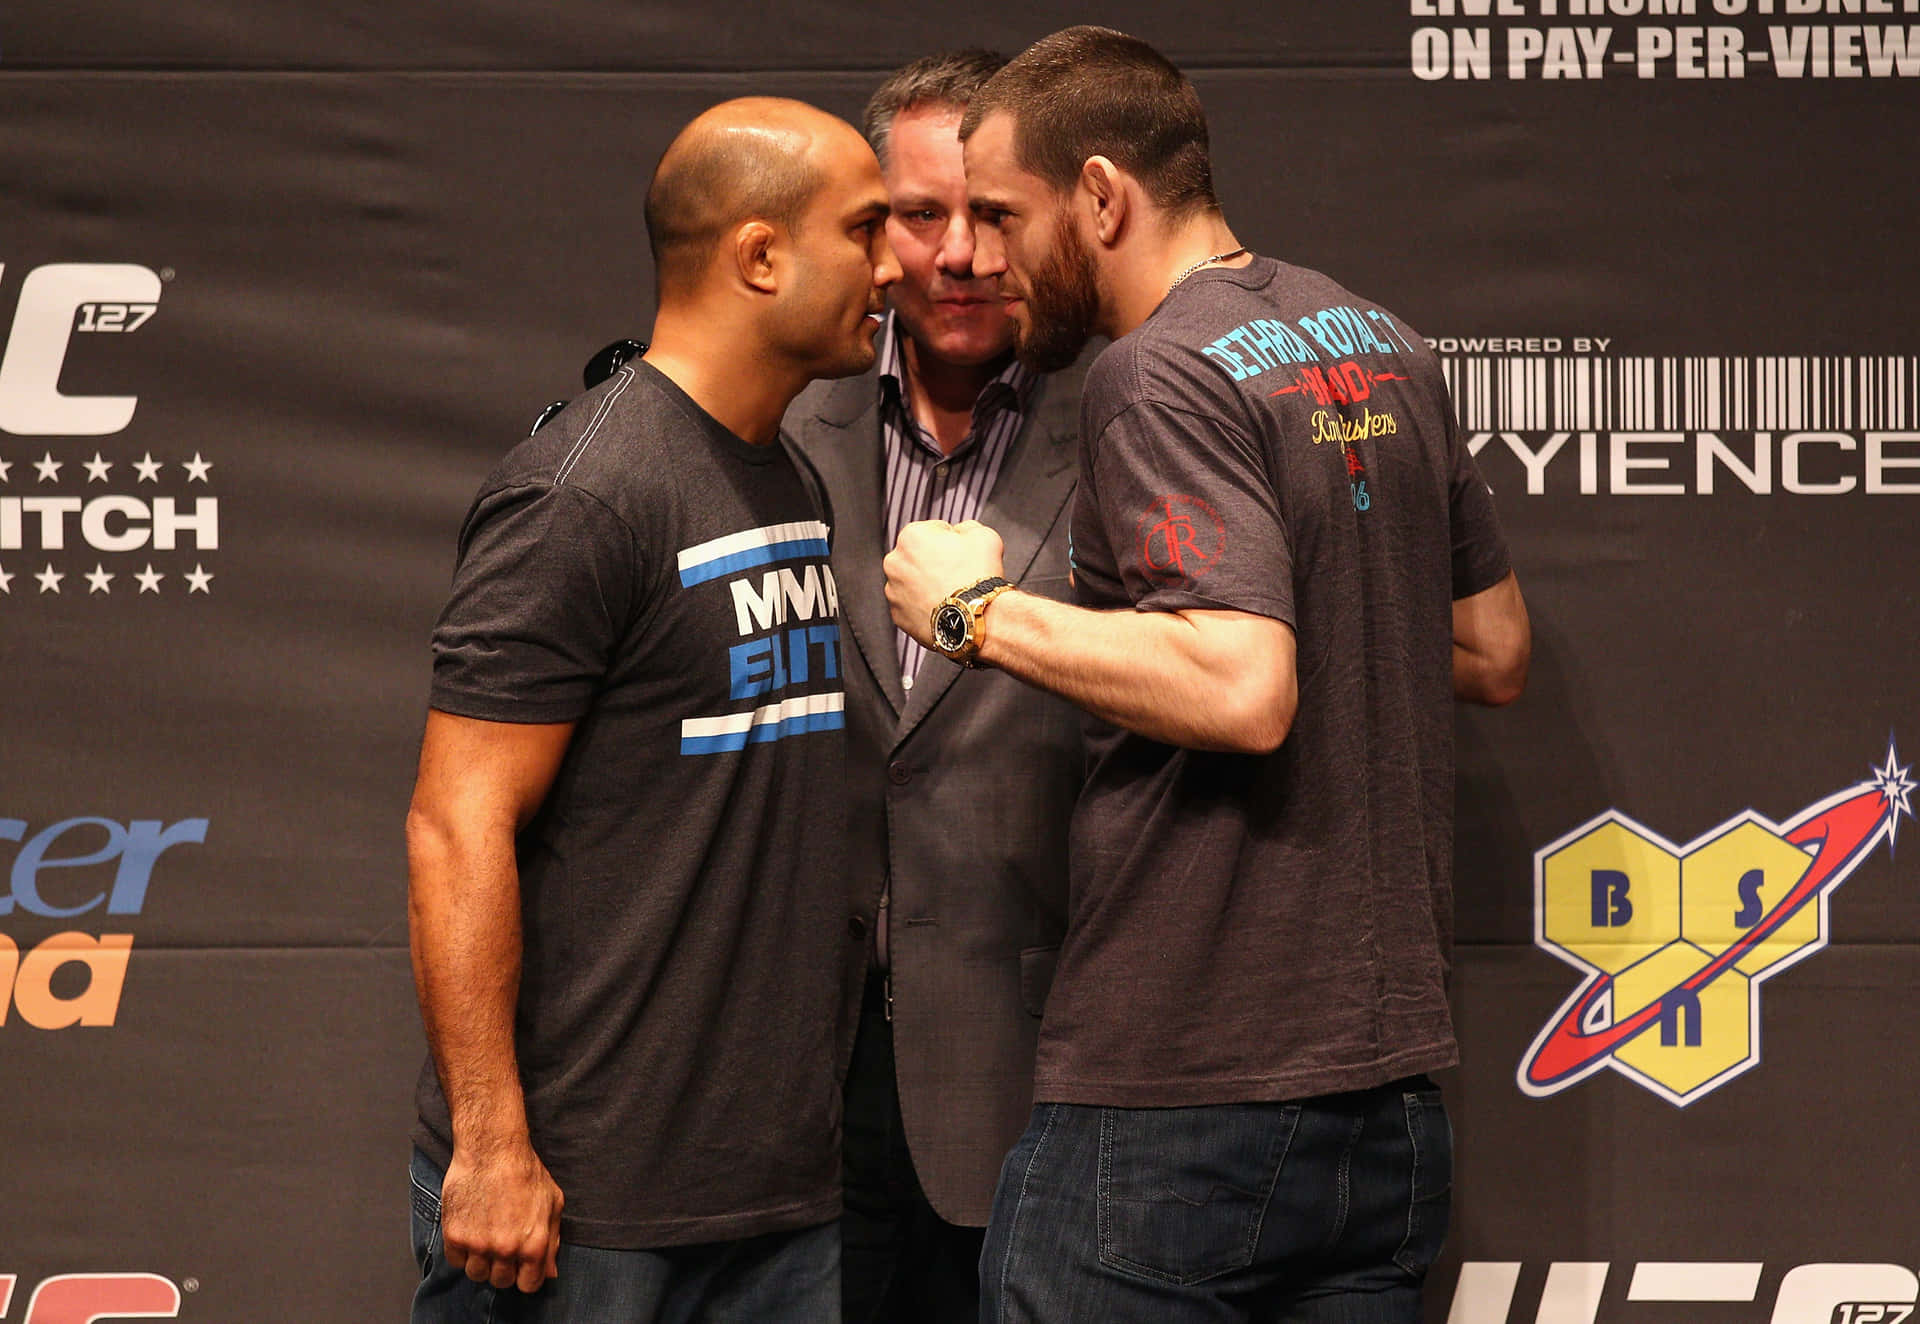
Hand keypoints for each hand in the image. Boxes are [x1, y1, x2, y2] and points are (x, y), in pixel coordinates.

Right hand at [439, 1140, 563, 1293]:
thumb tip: (549, 1272)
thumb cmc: (526, 1172)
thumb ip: (552, 1241)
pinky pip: (455, 1261)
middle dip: (503, 1267)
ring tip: (484, 1237)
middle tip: (501, 1245)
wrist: (492, 1150)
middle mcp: (506, 1249)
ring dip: (480, 1261)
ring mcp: (479, 1244)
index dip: (525, 1276)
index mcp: (534, 1245)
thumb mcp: (552, 1203)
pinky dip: (461, 1251)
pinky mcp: (455, 1235)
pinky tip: (470, 1230)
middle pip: (501, 1282)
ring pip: (477, 1274)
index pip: (528, 1285)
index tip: (520, 1266)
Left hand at [884, 519, 1006, 645]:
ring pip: (913, 582)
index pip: (934, 531)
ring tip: (952, 593)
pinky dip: (925, 606)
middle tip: (958, 574)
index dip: (953, 542)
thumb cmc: (977, 578)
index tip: (963, 554)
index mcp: (911, 536)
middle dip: (936, 563)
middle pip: (919, 557)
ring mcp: (893, 591)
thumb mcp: (984, 536)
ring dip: (928, 585)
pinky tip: (943, 608)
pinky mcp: (898, 615)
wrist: (975, 619)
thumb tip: (962, 532)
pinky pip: (912, 606)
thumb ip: (968, 527)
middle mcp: (894, 561)